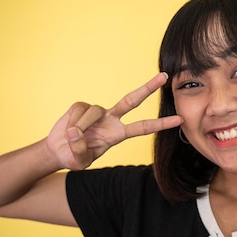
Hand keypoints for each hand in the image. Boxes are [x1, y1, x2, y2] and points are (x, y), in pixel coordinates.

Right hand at [46, 72, 181, 169]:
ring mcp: (97, 112)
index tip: (179, 119)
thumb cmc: (74, 155)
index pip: (143, 128)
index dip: (161, 124)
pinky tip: (67, 130)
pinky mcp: (82, 106)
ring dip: (81, 127)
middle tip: (164, 76)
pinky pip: (79, 111)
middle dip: (148, 88)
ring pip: (93, 112)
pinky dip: (72, 122)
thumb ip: (80, 150)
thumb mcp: (80, 160)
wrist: (58, 150)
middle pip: (132, 100)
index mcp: (118, 134)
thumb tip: (76, 134)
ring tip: (72, 138)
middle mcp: (111, 119)